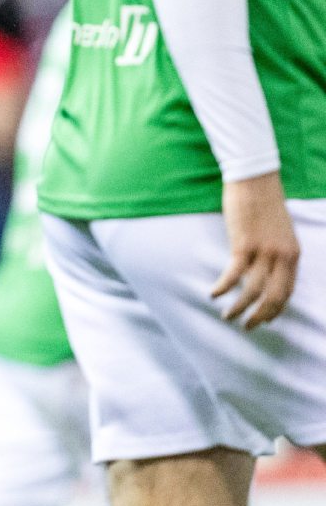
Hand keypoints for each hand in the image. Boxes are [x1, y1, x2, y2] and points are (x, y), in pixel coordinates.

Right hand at [211, 171, 299, 329]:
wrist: (255, 177)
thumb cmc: (263, 200)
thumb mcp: (278, 230)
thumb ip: (275, 250)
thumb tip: (262, 268)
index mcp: (293, 253)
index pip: (288, 290)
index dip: (276, 309)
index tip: (265, 318)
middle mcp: (282, 256)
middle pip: (274, 297)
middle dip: (260, 317)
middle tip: (246, 327)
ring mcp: (264, 251)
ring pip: (253, 290)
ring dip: (240, 308)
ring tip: (227, 316)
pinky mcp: (243, 244)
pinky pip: (234, 275)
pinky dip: (224, 288)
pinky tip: (213, 294)